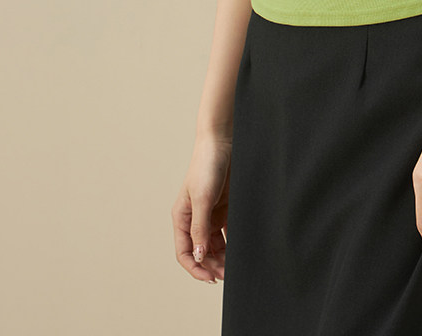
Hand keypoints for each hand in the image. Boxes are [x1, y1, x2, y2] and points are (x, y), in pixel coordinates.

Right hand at [172, 133, 231, 283]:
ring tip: (235, 266)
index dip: (195, 268)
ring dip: (223, 257)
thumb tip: (199, 256)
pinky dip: (232, 242)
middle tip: (227, 275)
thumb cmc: (207, 166)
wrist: (223, 142)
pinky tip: (240, 248)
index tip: (210, 278)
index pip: (185, 252)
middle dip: (212, 265)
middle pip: (201, 251)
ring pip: (215, 245)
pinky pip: (227, 231)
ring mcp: (210, 214)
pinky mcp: (224, 208)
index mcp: (182, 218)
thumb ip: (200, 229)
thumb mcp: (202, 199)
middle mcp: (195, 219)